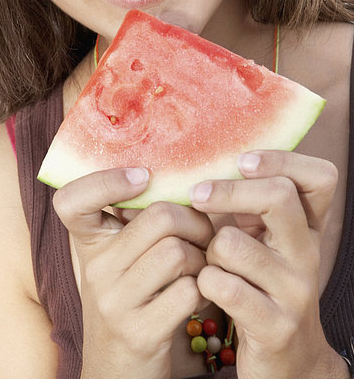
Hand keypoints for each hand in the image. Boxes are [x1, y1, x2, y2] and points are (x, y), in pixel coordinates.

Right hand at [53, 168, 213, 378]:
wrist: (117, 369)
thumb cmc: (130, 298)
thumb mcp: (121, 257)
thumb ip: (137, 220)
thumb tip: (181, 176)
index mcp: (89, 242)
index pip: (71, 200)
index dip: (106, 180)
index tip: (143, 177)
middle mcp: (95, 269)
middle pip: (160, 216)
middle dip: (195, 221)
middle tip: (203, 233)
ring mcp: (114, 302)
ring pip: (178, 252)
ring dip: (203, 258)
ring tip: (202, 267)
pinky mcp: (139, 332)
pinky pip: (188, 291)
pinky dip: (204, 289)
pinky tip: (199, 295)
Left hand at [190, 150, 345, 378]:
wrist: (287, 361)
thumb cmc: (261, 286)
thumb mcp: (264, 241)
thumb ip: (249, 205)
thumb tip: (207, 161)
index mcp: (309, 228)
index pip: (319, 178)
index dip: (281, 160)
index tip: (242, 161)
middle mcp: (308, 254)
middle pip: (278, 197)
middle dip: (229, 191)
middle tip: (198, 194)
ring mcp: (295, 291)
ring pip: (232, 244)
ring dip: (209, 251)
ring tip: (212, 264)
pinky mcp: (275, 325)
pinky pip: (222, 285)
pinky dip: (204, 282)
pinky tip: (207, 288)